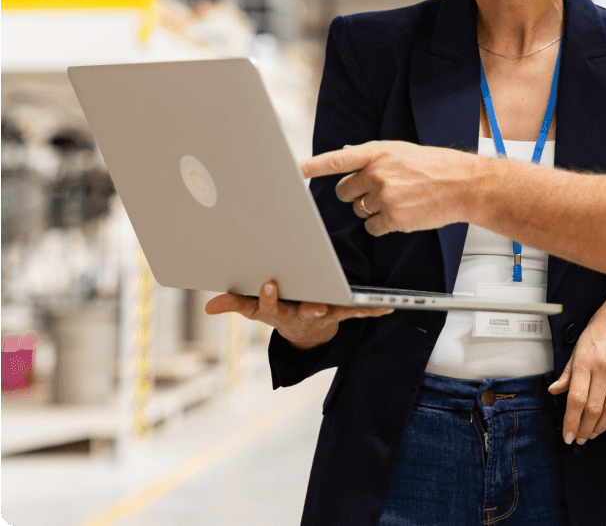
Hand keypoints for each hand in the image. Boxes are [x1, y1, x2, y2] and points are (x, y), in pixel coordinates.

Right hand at [204, 280, 392, 349]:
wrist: (305, 332)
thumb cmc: (279, 309)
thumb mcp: (254, 309)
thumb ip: (234, 303)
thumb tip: (210, 306)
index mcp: (276, 311)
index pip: (268, 305)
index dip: (268, 296)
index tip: (268, 282)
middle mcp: (299, 314)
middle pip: (302, 310)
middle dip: (308, 307)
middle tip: (314, 304)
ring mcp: (321, 314)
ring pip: (330, 311)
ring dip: (339, 308)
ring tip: (351, 304)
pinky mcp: (340, 312)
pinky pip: (356, 311)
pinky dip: (371, 310)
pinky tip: (387, 308)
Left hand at [300, 141, 483, 235]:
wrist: (462, 184)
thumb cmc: (435, 165)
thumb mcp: (401, 151)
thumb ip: (371, 154)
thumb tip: (343, 152)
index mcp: (377, 152)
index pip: (336, 160)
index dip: (311, 166)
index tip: (292, 170)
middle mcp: (377, 172)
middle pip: (344, 191)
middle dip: (355, 194)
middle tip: (378, 190)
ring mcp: (384, 196)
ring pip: (358, 210)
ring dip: (371, 209)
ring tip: (398, 200)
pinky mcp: (392, 217)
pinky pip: (371, 226)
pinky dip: (382, 224)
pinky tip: (401, 214)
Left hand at [548, 287, 605, 444]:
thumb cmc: (602, 326)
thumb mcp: (579, 344)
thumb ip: (568, 371)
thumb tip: (554, 390)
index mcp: (585, 360)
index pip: (576, 399)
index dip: (571, 422)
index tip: (567, 435)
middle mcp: (604, 366)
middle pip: (593, 408)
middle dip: (585, 429)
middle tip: (580, 438)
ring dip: (601, 427)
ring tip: (593, 433)